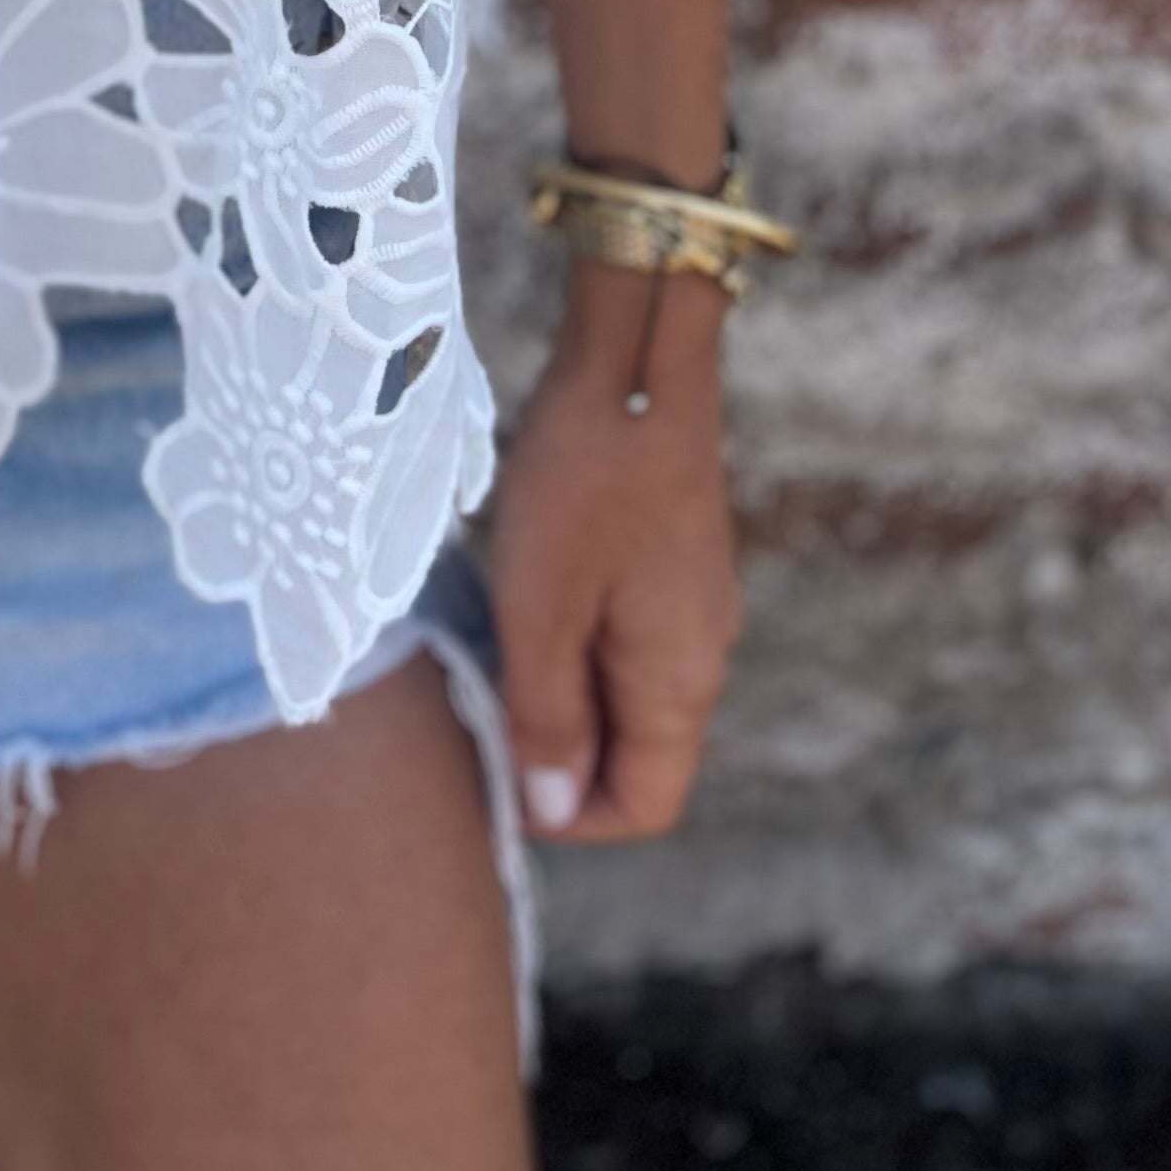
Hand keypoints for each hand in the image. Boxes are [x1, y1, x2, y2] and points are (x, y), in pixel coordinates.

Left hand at [483, 266, 739, 842]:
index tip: (493, 773)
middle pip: (631, 754)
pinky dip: (562, 639)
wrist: (634, 356)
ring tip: (480, 650)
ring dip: (550, 691)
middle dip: (551, 753)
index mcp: (680, 682)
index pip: (643, 804)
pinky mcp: (664, 562)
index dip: (568, 814)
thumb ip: (546, 712)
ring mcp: (686, 605)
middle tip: (470, 708)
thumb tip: (551, 807)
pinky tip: (509, 597)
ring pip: (617, 693)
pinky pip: (615, 636)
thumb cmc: (583, 478)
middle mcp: (699, 655)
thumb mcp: (542, 604)